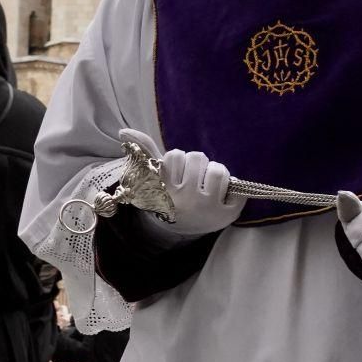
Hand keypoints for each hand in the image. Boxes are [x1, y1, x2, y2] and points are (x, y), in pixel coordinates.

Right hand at [118, 128, 238, 235]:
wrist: (183, 230)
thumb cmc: (171, 195)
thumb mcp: (156, 177)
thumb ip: (144, 152)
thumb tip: (124, 131)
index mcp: (165, 189)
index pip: (174, 155)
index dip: (179, 160)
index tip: (176, 172)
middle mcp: (185, 200)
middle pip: (198, 157)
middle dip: (197, 163)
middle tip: (194, 176)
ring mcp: (207, 208)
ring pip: (219, 170)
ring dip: (215, 171)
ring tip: (209, 183)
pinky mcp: (227, 215)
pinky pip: (237, 187)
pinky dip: (232, 186)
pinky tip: (222, 194)